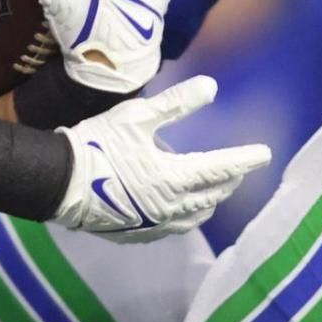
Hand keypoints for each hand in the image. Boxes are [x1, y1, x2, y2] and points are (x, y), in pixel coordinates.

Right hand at [50, 77, 270, 242]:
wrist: (57, 182)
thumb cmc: (97, 144)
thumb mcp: (137, 116)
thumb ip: (176, 104)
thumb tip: (211, 86)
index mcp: (174, 178)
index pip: (221, 168)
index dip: (245, 160)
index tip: (264, 154)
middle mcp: (170, 208)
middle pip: (212, 195)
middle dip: (228, 180)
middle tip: (236, 169)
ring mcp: (153, 225)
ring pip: (195, 218)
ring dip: (208, 202)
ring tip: (210, 190)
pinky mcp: (135, 235)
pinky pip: (170, 229)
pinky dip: (182, 217)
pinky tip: (175, 209)